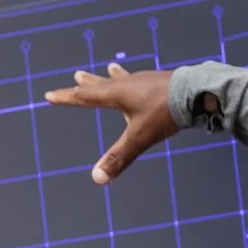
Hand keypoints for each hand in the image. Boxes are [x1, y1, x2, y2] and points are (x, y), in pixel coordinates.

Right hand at [44, 64, 181, 184]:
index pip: (84, 97)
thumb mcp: (140, 137)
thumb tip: (97, 178)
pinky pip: (141, 80)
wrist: (197, 93)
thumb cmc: (165, 112)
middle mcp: (128, 84)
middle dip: (87, 84)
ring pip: (123, 78)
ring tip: (109, 68)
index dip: (66, 97)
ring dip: (112, 77)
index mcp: (117, 94)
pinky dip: (135, 79)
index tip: (49, 94)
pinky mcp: (161, 81)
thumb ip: (119, 157)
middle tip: (77, 76)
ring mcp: (146, 80)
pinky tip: (144, 80)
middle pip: (102, 84)